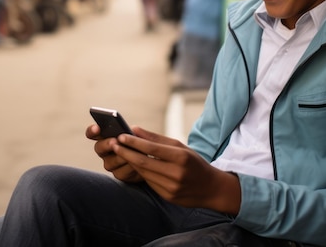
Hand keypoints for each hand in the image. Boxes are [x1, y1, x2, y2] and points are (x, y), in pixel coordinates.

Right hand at [85, 124, 142, 182]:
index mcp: (105, 136)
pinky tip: (136, 163)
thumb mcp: (137, 135)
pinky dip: (129, 167)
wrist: (148, 160)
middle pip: (99, 148)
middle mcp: (104, 150)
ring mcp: (110, 163)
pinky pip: (121, 172)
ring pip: (111, 161)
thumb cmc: (140, 143)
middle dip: (107, 144)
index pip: (92, 133)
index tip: (97, 128)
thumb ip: (132, 132)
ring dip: (121, 157)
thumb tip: (132, 130)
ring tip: (130, 152)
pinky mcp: (118, 174)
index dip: (92, 131)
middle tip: (114, 141)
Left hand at [112, 127, 241, 213]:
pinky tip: (133, 164)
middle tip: (113, 144)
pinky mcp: (168, 197)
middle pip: (144, 162)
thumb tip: (135, 129)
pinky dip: (140, 172)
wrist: (211, 188)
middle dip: (126, 153)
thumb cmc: (194, 163)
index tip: (121, 136)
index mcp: (181, 157)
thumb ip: (157, 139)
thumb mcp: (180, 147)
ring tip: (120, 152)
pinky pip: (149, 182)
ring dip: (130, 162)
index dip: (134, 142)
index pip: (152, 149)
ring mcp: (171, 187)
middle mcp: (176, 173)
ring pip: (144, 173)